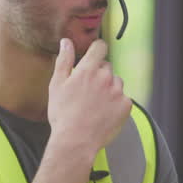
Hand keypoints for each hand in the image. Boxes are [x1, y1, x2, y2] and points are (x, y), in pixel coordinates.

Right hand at [47, 38, 130, 156]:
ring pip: (116, 82)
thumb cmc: (63, 114)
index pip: (100, 47)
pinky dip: (116, 103)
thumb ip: (64, 60)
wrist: (76, 141)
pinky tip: (104, 113)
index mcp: (88, 70)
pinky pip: (123, 98)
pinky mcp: (126, 105)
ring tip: (95, 104)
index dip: (97, 49)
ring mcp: (118, 91)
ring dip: (109, 88)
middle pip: (107, 67)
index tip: (95, 55)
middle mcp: (105, 77)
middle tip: (88, 92)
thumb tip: (66, 42)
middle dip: (99, 74)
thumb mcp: (57, 85)